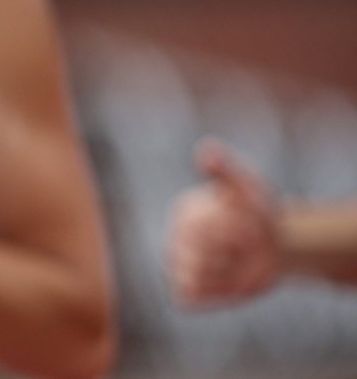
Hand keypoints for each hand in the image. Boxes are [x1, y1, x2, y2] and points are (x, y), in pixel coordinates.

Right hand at [166, 137, 279, 305]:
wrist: (274, 244)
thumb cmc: (260, 212)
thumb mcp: (249, 187)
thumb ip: (227, 170)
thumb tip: (206, 149)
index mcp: (184, 213)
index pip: (203, 232)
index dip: (234, 233)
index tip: (250, 224)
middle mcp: (174, 238)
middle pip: (197, 258)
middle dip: (231, 256)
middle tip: (247, 246)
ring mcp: (178, 265)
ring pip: (193, 279)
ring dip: (225, 276)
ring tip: (238, 263)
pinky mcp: (187, 289)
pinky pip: (187, 299)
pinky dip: (210, 294)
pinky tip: (228, 280)